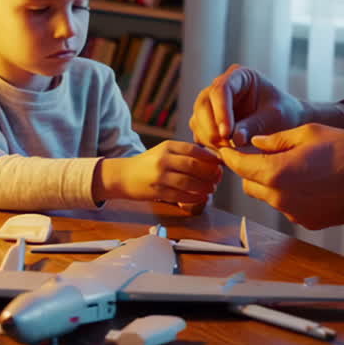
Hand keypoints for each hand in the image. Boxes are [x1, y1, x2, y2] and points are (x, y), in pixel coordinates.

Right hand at [101, 141, 222, 204]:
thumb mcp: (163, 150)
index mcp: (167, 146)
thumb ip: (183, 153)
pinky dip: (194, 198)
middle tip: (218, 178)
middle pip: (193, 166)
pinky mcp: (157, 192)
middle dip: (210, 173)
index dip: (210, 157)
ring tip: (212, 189)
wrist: (123, 176)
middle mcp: (163, 160)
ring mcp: (159, 177)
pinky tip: (201, 198)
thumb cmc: (148, 163)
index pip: (193, 150)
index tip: (220, 163)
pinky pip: (180, 196)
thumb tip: (211, 159)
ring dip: (204, 187)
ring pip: (188, 183)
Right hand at [189, 65, 304, 149]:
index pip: (221, 89)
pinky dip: (207, 144)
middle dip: (212, 127)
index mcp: (239, 76)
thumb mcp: (275, 117)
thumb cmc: (284, 114)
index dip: (221, 111)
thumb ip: (255, 125)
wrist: (286, 123)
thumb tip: (234, 139)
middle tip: (226, 145)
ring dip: (208, 137)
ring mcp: (212, 103)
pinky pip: (199, 131)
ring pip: (198, 118)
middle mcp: (222, 86)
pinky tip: (223, 153)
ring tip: (228, 150)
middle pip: (203, 103)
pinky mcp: (209, 120)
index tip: (227, 133)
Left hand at [217, 124, 343, 229]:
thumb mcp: (309, 133)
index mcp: (276, 172)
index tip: (226, 148)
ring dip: (271, 183)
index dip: (230, 155)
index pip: (239, 166)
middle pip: (249, 184)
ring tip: (292, 166)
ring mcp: (293, 212)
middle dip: (250, 170)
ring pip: (268, 197)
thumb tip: (255, 143)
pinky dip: (289, 194)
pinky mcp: (306, 221)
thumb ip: (277, 139)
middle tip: (262, 154)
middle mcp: (280, 197)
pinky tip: (308, 181)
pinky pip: (287, 206)